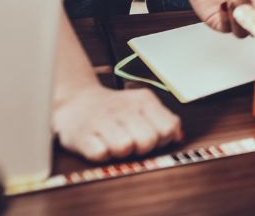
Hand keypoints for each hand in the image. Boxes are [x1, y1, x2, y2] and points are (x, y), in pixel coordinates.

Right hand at [53, 84, 182, 161]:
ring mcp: (102, 121)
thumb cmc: (115, 110)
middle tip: (130, 140)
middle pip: (148, 141)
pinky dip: (101, 155)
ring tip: (113, 142)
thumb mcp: (143, 106)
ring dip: (120, 152)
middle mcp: (123, 108)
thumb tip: (179, 137)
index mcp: (143, 100)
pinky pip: (100, 155)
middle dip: (141, 147)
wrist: (76, 103)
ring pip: (125, 148)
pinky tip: (99, 144)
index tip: (150, 136)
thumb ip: (165, 120)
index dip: (162, 139)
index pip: (168, 128)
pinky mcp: (81, 136)